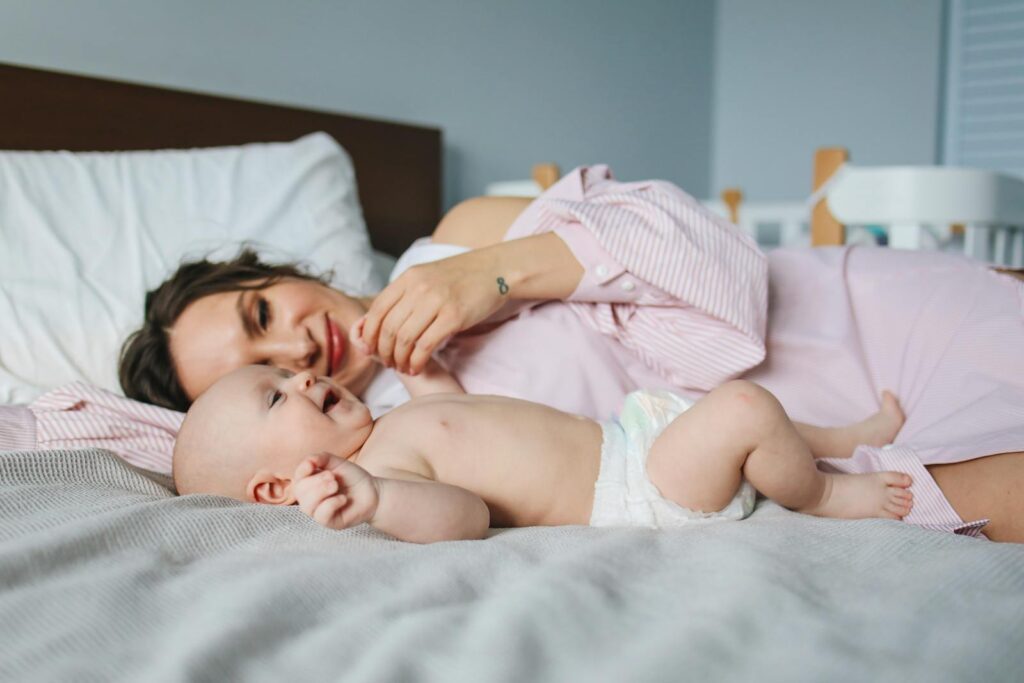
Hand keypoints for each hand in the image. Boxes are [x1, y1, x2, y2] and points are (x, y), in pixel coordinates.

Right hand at [292, 453, 378, 529]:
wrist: (374, 492)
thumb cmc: (353, 478)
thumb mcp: (337, 463)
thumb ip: (321, 458)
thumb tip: (308, 461)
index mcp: (310, 483)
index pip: (297, 478)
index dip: (301, 471)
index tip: (312, 465)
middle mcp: (311, 499)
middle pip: (300, 491)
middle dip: (316, 481)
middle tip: (333, 477)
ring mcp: (319, 512)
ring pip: (307, 506)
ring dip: (321, 491)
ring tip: (336, 485)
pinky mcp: (329, 523)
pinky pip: (321, 515)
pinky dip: (331, 503)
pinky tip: (343, 499)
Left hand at [354, 251, 508, 373]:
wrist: (494, 270)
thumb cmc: (460, 277)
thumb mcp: (426, 277)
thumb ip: (405, 295)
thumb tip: (380, 322)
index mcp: (408, 277)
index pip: (377, 309)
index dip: (369, 334)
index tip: (370, 348)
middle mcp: (419, 288)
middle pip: (388, 327)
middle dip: (383, 351)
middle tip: (388, 363)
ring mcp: (436, 301)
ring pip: (405, 339)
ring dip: (399, 359)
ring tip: (403, 367)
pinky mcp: (453, 317)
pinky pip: (425, 345)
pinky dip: (417, 360)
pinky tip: (417, 366)